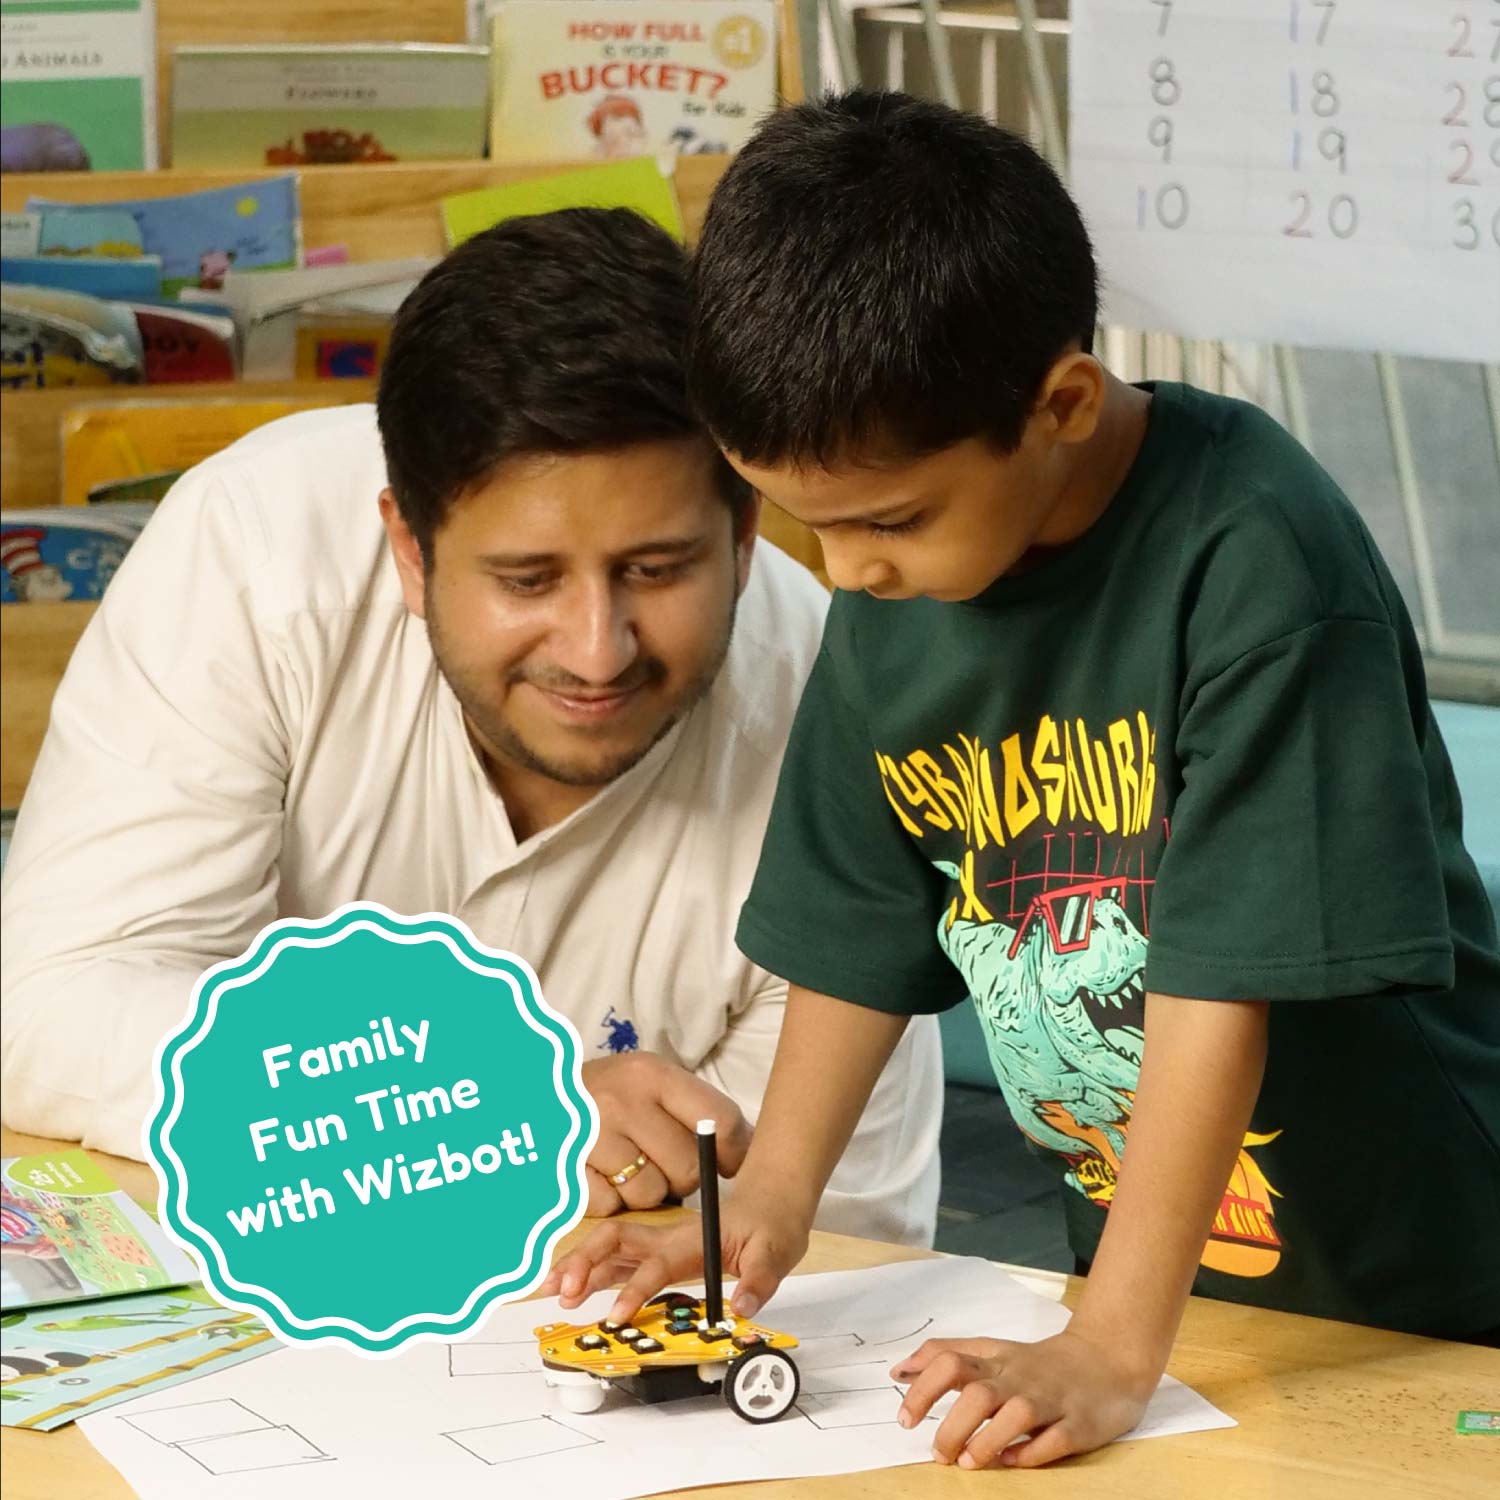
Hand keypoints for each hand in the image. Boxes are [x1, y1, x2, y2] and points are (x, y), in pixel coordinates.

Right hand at [539, 1185, 809, 1324]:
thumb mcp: (776, 1252)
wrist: (773, 1202)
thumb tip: (741, 1309)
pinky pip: (619, 1261)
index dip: (636, 1289)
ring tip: (551, 1289)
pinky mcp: (659, 1252)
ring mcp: (661, 1243)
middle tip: (564, 1292)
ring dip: (580, 1266)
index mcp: (693, 1239)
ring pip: (610, 1249)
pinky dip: (592, 1272)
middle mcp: (669, 1237)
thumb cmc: (772, 1223)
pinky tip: (573, 1286)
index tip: (617, 1316)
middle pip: (616, 1242)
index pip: (656, 1263)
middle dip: (586, 1263)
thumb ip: (758, 1280)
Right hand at [580, 1052, 751, 1214]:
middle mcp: (621, 1100)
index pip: (718, 1120)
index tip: (732, 1165)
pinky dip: (612, 1203)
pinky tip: (601, 1177)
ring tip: (627, 1168)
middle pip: (689, 1168)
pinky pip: (613, 1209)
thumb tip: (751, 1150)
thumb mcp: (647, 1083)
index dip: (734, 1151)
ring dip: (646, 1193)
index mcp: (650, 1073)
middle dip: (683, 1176)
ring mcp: (590, 1137)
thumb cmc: (605, 1094)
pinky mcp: (566, 1172)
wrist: (531, 1096)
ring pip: (652, 1195)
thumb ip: (694, 1111)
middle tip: (663, 1164)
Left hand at [892, 1328, 1158, 1468]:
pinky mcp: (1078, 1425)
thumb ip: (948, 1356)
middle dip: (951, 1425)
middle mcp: (1019, 1378)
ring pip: (1016, 1415)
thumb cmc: (1039, 1362)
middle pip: (978, 1392)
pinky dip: (1030, 1453)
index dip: (921, 1389)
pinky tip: (1010, 1463)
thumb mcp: (992, 1350)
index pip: (949, 1361)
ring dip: (987, 1440)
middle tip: (937, 1453)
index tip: (904, 1419)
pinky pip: (1053, 1440)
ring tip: (966, 1462)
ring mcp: (1050, 1400)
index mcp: (996, 1360)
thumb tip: (899, 1371)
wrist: (1106, 1358)